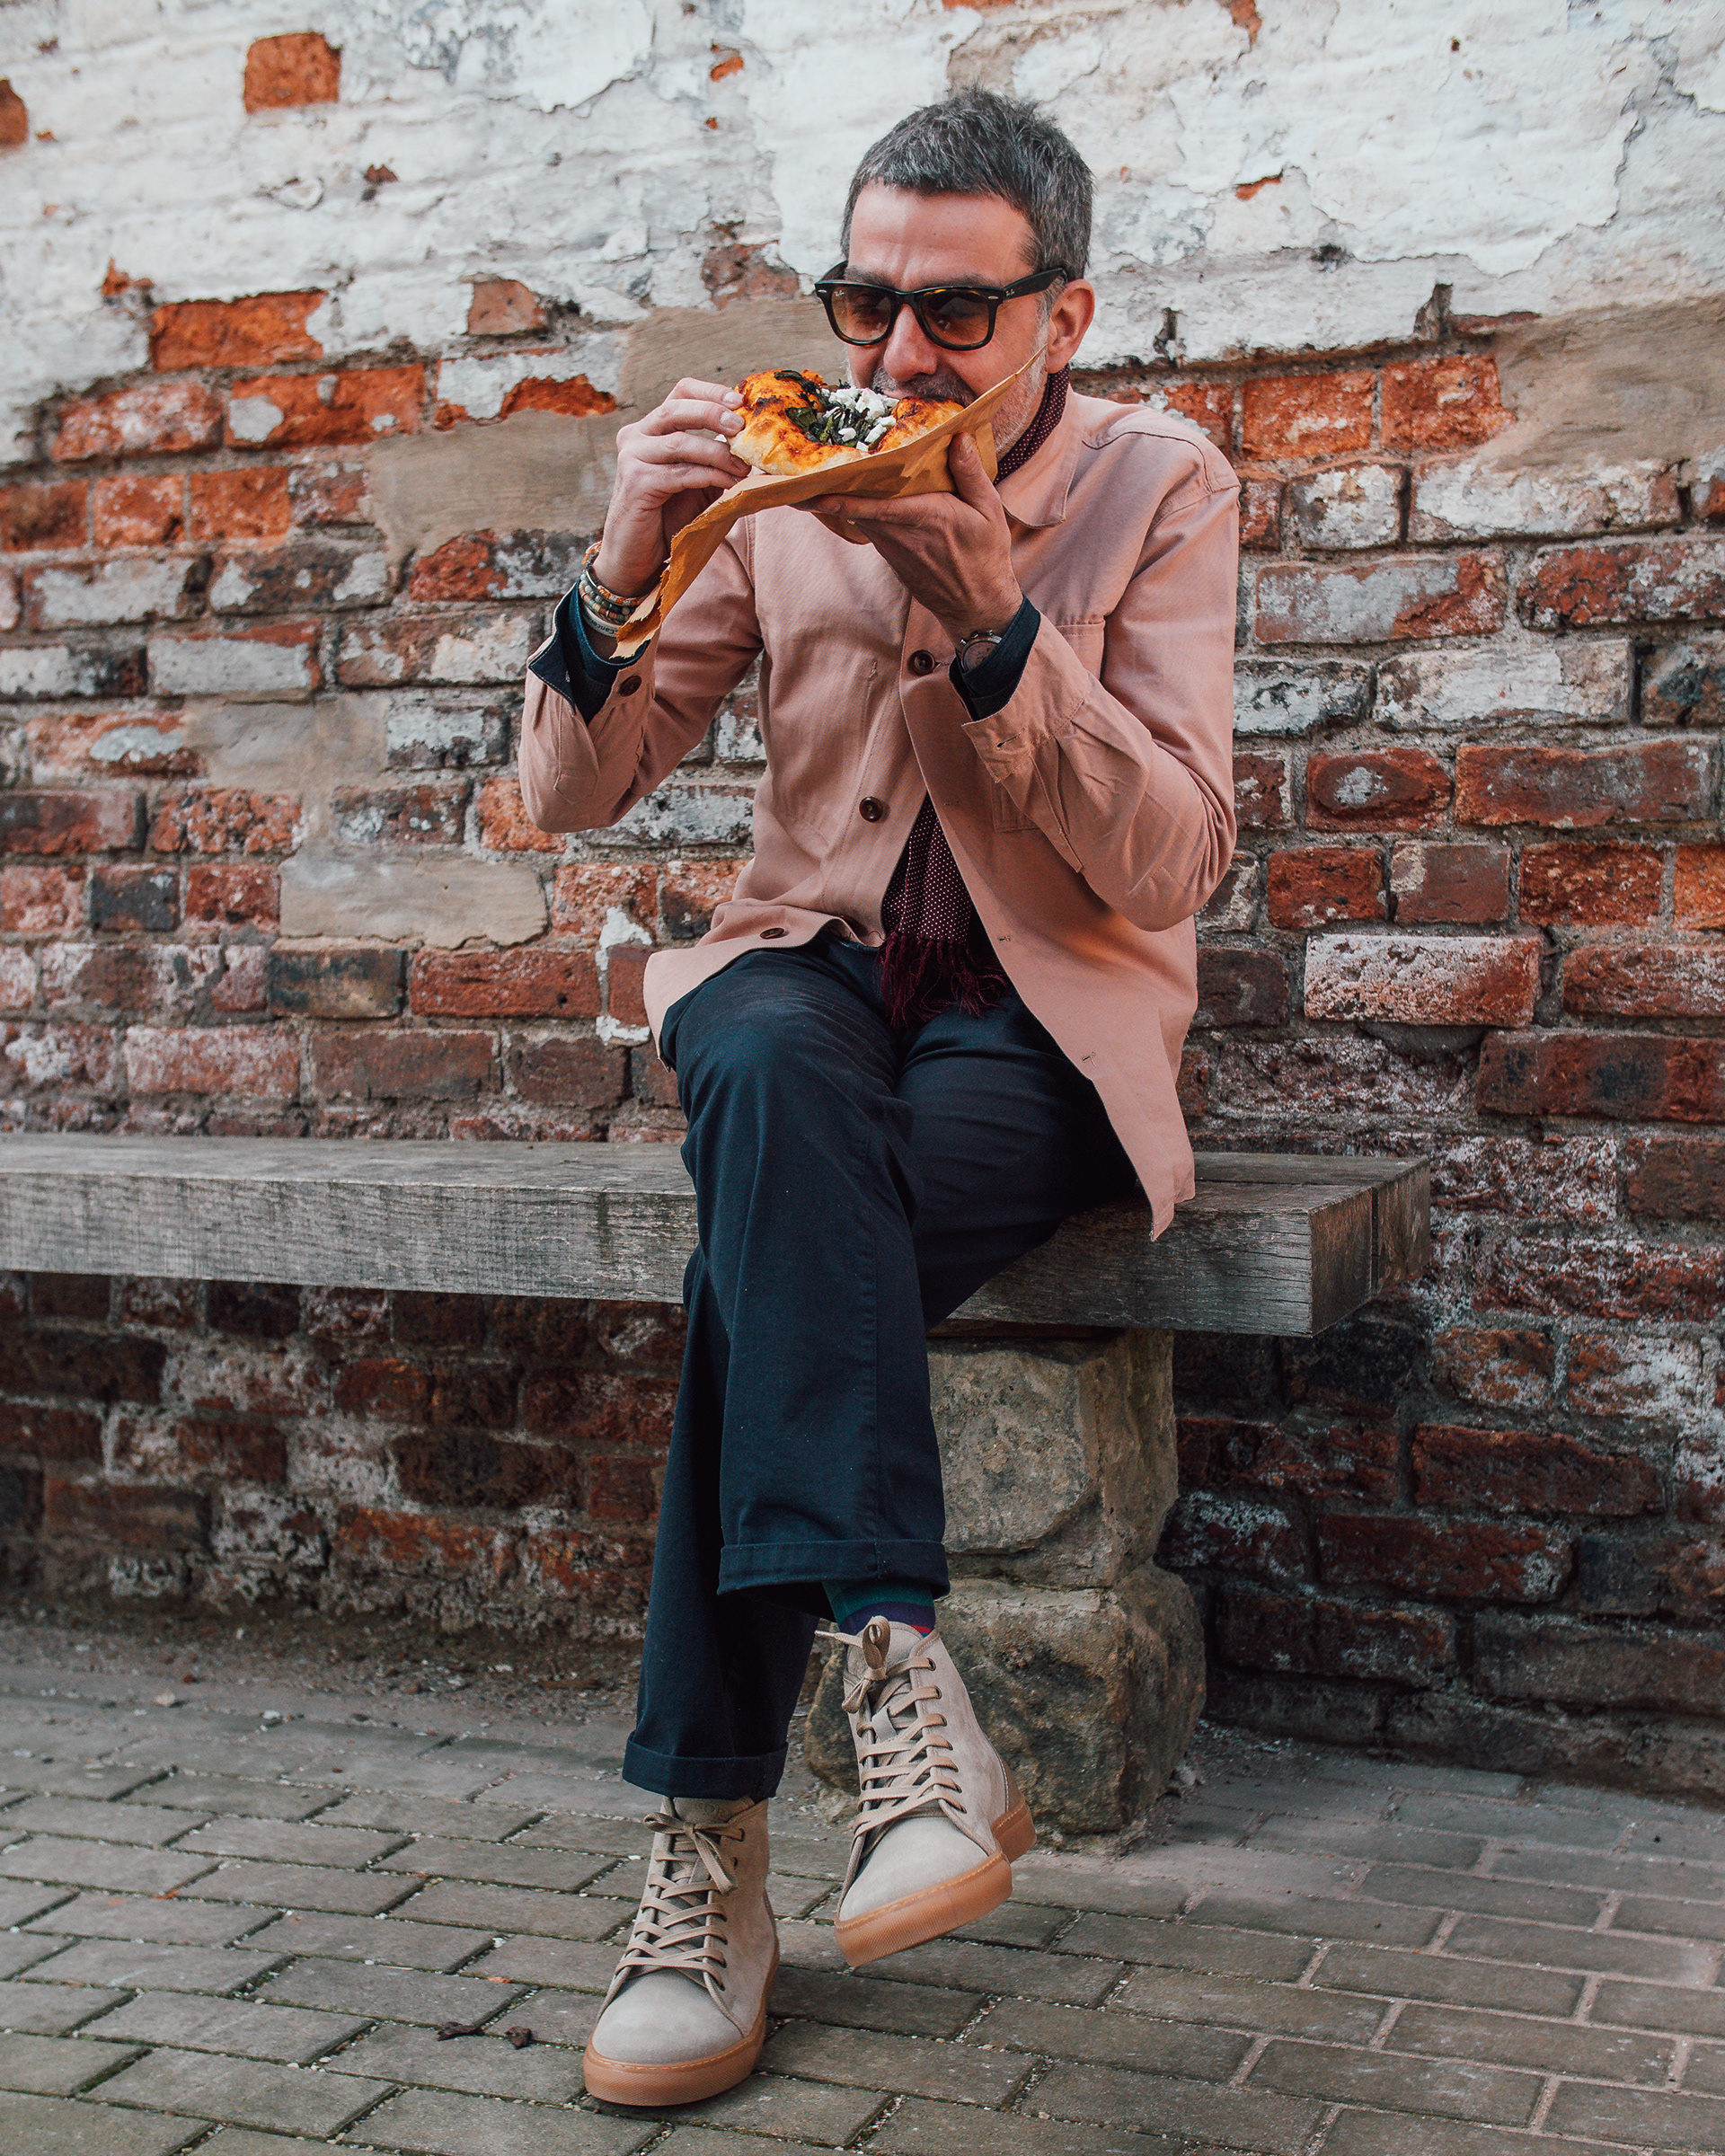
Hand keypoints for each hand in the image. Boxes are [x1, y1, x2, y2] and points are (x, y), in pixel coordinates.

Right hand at [595, 377, 750, 599]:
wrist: (637, 556)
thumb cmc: (669, 518)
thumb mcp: (700, 482)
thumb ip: (719, 461)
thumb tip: (758, 448)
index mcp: (651, 428)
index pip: (680, 393)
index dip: (711, 392)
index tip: (740, 401)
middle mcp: (636, 435)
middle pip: (676, 408)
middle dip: (713, 413)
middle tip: (741, 426)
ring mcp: (632, 458)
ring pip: (680, 442)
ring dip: (717, 453)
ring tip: (742, 467)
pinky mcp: (636, 483)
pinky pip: (679, 473)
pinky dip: (709, 476)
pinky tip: (729, 484)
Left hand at [803, 432, 1021, 640]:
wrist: (976, 605)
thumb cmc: (985, 556)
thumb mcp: (989, 511)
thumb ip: (971, 474)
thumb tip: (958, 437)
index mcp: (928, 516)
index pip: (878, 507)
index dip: (844, 500)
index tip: (816, 492)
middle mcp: (903, 533)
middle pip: (858, 508)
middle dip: (829, 490)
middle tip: (800, 470)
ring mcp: (892, 547)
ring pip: (859, 516)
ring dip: (839, 498)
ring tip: (816, 473)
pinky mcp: (890, 555)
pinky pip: (868, 525)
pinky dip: (856, 509)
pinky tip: (848, 492)